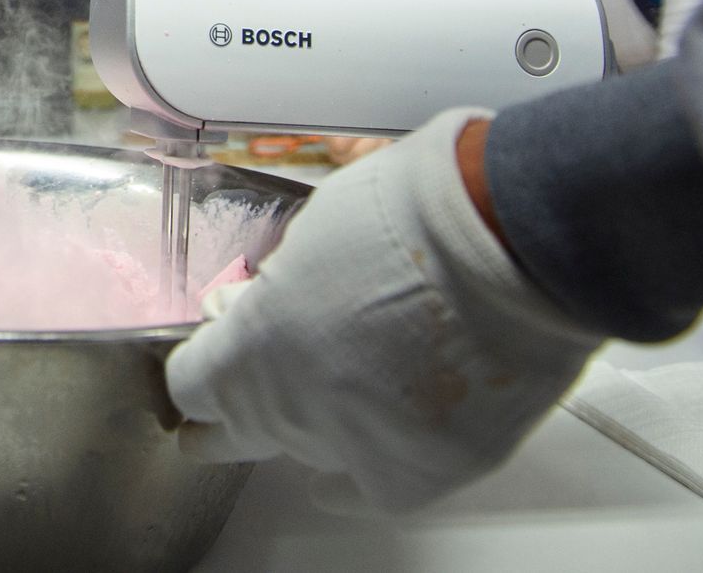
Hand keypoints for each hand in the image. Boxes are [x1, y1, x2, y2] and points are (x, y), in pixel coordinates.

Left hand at [167, 111, 601, 509]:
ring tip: (304, 412)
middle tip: (202, 433)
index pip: (194, 382)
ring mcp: (355, 445)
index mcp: (253, 347)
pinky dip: (351, 479)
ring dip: (302, 426)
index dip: (198, 364)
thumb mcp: (310, 233)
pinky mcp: (420, 470)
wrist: (509, 246)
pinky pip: (365, 489)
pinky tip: (334, 481)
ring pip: (306, 449)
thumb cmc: (412, 213)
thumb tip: (261, 303)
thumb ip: (275, 288)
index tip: (205, 356)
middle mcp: (293, 411)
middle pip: (238, 432)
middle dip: (222, 422)